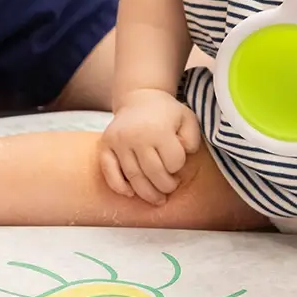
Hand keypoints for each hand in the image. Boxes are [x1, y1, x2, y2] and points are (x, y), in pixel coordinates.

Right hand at [100, 88, 202, 205]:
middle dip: (166, 187)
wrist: (139, 98)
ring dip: (147, 194)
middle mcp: (136, 135)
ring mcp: (118, 141)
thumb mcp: (187, 119)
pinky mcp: (104, 145)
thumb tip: (183, 155)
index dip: (179, 167)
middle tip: (170, 187)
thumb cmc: (166, 113)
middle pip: (154, 174)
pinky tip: (131, 193)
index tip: (178, 164)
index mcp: (158, 129)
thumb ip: (191, 139)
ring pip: (133, 178)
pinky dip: (119, 187)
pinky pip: (109, 173)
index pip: (173, 162)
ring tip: (157, 198)